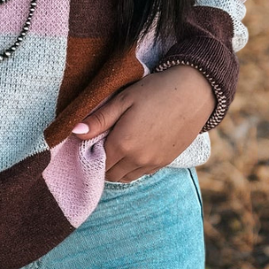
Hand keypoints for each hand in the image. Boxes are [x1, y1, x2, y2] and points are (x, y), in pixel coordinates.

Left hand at [72, 65, 216, 181]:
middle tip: (103, 143)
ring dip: (117, 167)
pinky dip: (133, 167)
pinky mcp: (165, 163)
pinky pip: (141, 174)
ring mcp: (153, 163)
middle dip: (102, 162)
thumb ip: (99, 119)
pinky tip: (135, 148)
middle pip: (109, 174)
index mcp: (123, 143)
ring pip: (125, 177)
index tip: (92, 140)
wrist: (195, 92)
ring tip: (118, 146)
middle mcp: (137, 159)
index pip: (96, 161)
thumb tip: (74, 132)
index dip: (90, 152)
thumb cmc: (155, 91)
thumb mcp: (123, 100)